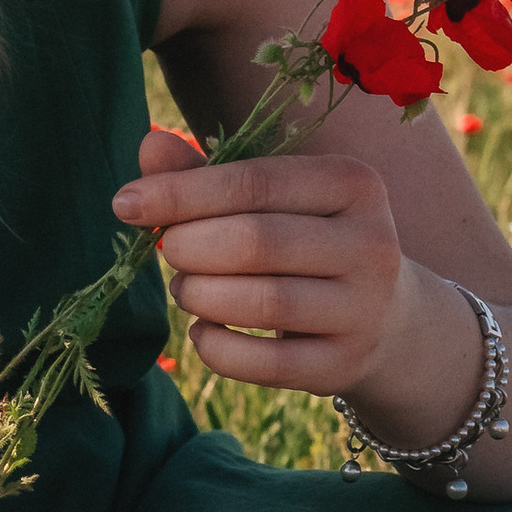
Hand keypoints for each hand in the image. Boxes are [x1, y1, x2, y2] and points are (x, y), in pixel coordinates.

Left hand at [111, 125, 412, 400]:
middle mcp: (372, 243)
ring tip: (187, 290)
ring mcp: (364, 309)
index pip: (255, 182)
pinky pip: (265, 364)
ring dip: (201, 297)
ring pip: (262, 303)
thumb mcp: (273, 200)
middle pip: (256, 242)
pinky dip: (216, 348)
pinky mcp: (345, 364)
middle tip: (170, 252)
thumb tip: (149, 147)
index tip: (125, 204)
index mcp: (354, 184)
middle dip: (191, 248)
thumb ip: (210, 175)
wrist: (386, 318)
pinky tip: (204, 332)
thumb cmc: (309, 242)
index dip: (182, 193)